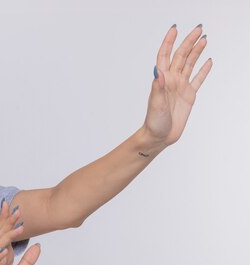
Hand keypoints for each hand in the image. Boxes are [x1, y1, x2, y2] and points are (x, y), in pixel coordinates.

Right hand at [0, 200, 41, 264]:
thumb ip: (27, 260)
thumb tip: (38, 245)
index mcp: (5, 255)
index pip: (7, 234)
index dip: (11, 221)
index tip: (16, 208)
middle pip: (3, 235)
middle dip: (9, 222)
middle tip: (16, 208)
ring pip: (0, 246)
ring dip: (8, 236)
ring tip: (18, 227)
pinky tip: (3, 250)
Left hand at [143, 24, 212, 147]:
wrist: (159, 136)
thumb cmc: (153, 122)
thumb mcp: (155, 104)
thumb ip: (157, 86)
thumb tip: (157, 70)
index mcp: (162, 80)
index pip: (165, 56)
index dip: (169, 42)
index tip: (175, 29)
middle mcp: (171, 80)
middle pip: (181, 56)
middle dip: (189, 42)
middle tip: (198, 28)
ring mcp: (180, 87)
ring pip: (190, 64)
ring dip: (196, 52)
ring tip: (204, 39)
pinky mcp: (189, 96)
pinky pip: (198, 79)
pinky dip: (204, 70)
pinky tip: (208, 61)